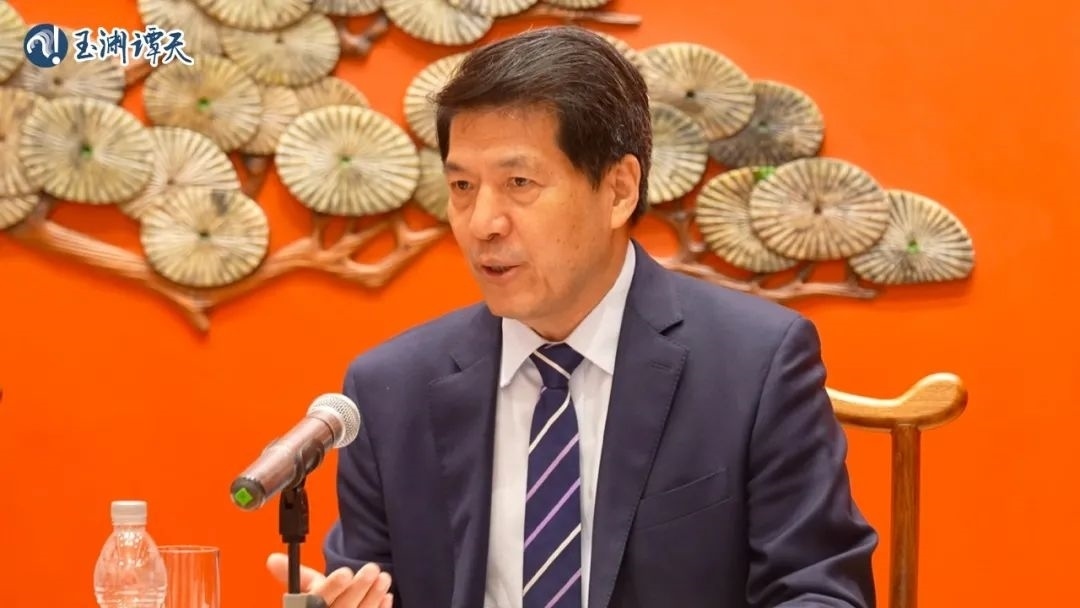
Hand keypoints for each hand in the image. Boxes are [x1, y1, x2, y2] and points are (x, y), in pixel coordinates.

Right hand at [266, 552, 393, 607]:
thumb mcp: (304, 596)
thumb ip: (295, 576)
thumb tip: (272, 559)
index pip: (315, 602)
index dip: (331, 588)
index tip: (346, 572)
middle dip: (357, 589)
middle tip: (372, 569)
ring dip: (373, 598)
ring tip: (384, 578)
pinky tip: (387, 597)